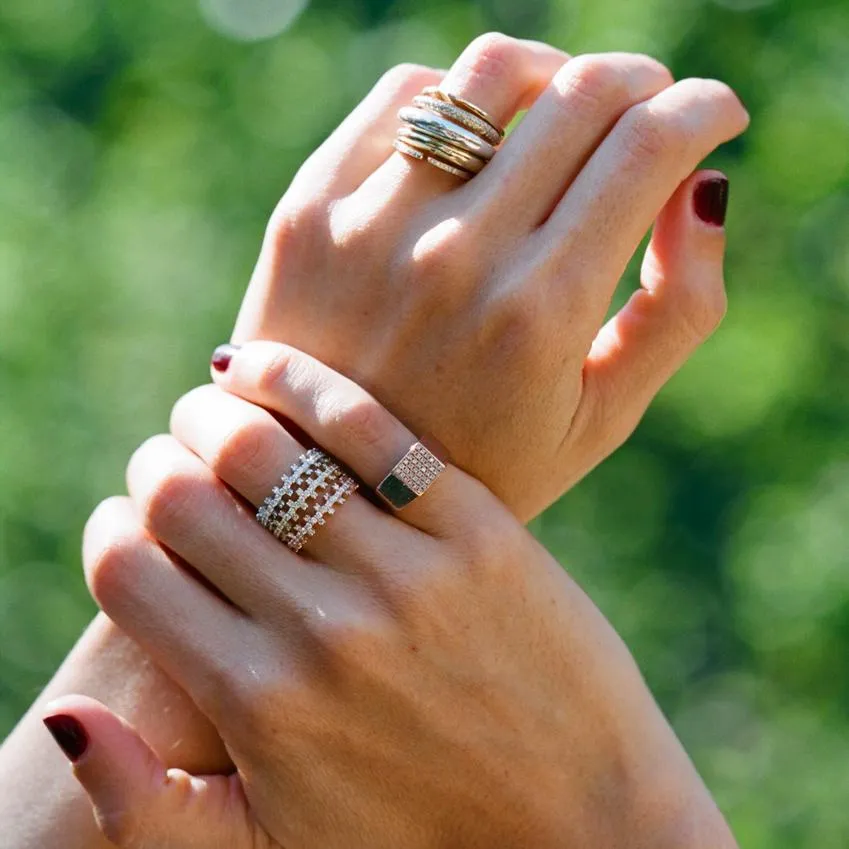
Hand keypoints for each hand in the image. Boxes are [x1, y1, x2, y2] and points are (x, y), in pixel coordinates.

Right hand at [50, 342, 737, 848]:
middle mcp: (321, 630)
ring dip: (215, 412)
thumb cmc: (416, 838)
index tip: (127, 520)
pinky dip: (303, 382)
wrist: (583, 828)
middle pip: (184, 496)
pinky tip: (270, 370)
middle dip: (156, 462)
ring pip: (266, 448)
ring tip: (215, 408)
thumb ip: (148, 805)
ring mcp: (404, 573)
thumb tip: (65, 719)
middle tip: (171, 458)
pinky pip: (370, 428)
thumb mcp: (268, 848)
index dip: (111, 530)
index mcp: (255, 704)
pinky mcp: (478, 530)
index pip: (128, 572)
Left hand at [233, 33, 747, 519]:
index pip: (648, 148)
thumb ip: (676, 310)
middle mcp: (457, 257)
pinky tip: (477, 134)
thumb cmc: (478, 464)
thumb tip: (705, 189)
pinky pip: (402, 96)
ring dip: (554, 72)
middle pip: (582, 94)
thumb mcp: (599, 419)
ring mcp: (372, 225)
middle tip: (651, 108)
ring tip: (566, 109)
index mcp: (540, 312)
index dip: (704, 109)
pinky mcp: (311, 210)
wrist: (330, 483)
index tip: (716, 113)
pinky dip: (459, 94)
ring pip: (492, 72)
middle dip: (644, 84)